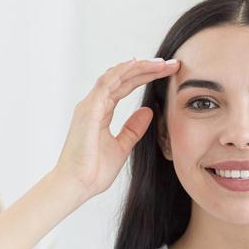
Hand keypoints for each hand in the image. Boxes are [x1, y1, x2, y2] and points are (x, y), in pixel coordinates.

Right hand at [53, 58, 179, 201]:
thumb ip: (133, 128)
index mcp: (101, 111)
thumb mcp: (122, 146)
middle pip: (123, 77)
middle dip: (148, 68)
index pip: (126, 86)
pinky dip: (121, 73)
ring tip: (161, 62)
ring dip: (139, 67)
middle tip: (172, 63)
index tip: (168, 72)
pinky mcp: (89, 111)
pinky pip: (106, 84)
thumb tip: (148, 111)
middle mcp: (94, 104)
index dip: (146, 77)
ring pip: (116, 76)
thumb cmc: (94, 170)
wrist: (77, 186)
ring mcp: (90, 106)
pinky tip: (137, 65)